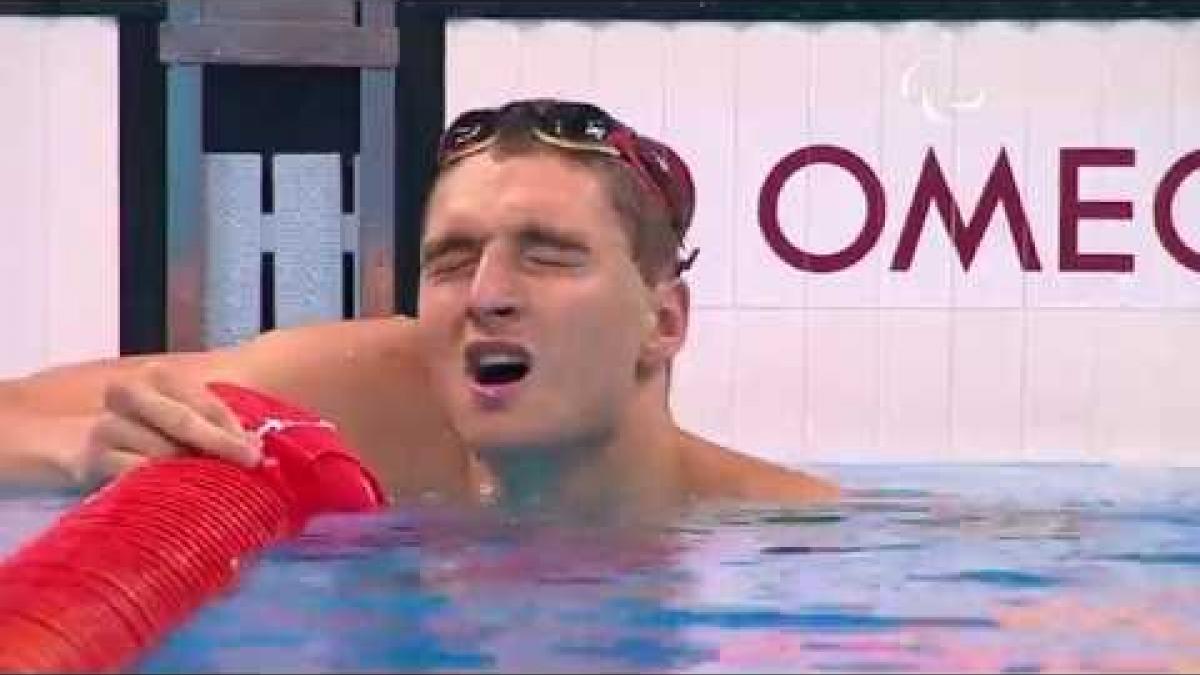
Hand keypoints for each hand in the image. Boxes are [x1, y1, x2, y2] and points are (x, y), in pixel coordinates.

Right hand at [79, 364, 262, 483]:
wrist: (87, 448)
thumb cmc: (152, 432)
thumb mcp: (185, 419)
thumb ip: (218, 426)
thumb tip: (256, 444)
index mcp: (157, 376)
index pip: (205, 403)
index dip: (232, 429)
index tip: (257, 452)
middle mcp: (128, 393)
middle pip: (182, 421)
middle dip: (219, 445)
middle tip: (249, 464)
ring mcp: (106, 425)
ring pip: (160, 451)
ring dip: (190, 470)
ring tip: (214, 484)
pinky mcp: (91, 459)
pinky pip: (134, 475)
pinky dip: (161, 485)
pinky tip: (179, 495)